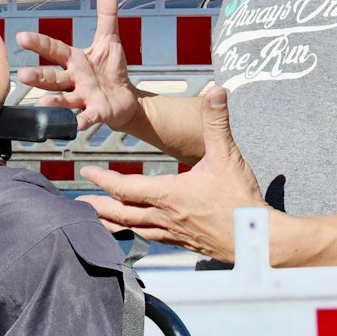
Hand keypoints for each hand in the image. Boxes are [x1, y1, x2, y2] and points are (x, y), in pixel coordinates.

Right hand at [12, 0, 139, 132]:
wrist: (125, 99)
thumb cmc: (111, 70)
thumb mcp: (109, 39)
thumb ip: (106, 15)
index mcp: (75, 60)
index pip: (53, 49)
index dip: (38, 43)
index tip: (21, 37)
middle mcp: (74, 79)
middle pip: (53, 77)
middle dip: (38, 77)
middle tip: (21, 76)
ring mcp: (83, 97)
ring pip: (65, 99)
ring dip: (54, 101)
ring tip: (42, 102)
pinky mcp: (96, 112)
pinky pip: (88, 117)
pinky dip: (83, 121)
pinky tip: (78, 125)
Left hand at [76, 88, 264, 261]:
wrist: (261, 242)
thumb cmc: (242, 200)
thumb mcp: (227, 156)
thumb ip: (217, 122)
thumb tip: (216, 91)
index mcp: (168, 194)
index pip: (125, 187)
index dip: (103, 179)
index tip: (86, 170)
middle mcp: (164, 216)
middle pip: (121, 212)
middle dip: (97, 207)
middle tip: (75, 205)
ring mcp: (173, 233)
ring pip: (133, 229)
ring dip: (112, 223)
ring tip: (95, 222)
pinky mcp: (185, 244)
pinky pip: (152, 239)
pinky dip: (136, 234)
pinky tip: (136, 233)